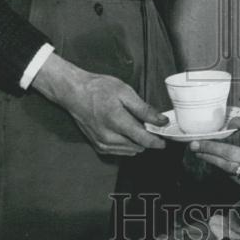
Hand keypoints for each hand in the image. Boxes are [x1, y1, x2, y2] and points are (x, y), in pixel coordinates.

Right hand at [32, 52, 167, 154]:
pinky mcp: (98, 146)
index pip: (144, 140)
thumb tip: (161, 121)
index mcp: (117, 122)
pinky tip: (125, 131)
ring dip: (137, 141)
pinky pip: (119, 151)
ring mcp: (102, 144)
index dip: (157, 141)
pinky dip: (126, 144)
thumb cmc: (98, 89)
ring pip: (130, 150)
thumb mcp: (125, 92)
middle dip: (147, 138)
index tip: (165, 140)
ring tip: (135, 124)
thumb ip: (144, 109)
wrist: (74, 92)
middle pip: (138, 146)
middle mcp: (109, 137)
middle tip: (149, 125)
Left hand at [190, 117, 239, 212]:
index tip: (230, 123)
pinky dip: (224, 171)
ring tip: (198, 153)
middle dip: (209, 146)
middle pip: (228, 150)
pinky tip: (217, 167)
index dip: (238, 122)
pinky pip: (233, 177)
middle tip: (195, 143)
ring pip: (225, 165)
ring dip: (210, 159)